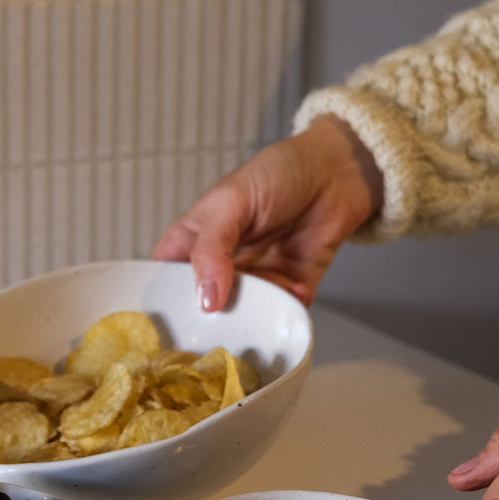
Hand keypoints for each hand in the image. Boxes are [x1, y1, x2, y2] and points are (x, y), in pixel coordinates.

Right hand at [151, 114, 382, 307]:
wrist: (337, 171)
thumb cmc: (277, 173)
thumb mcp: (230, 201)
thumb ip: (211, 248)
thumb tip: (205, 299)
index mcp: (193, 241)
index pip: (163, 280)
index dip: (161, 303)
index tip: (164, 325)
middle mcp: (221, 266)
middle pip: (201, 308)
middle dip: (209, 320)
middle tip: (216, 328)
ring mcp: (255, 279)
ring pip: (243, 315)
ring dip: (256, 309)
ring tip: (271, 287)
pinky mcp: (290, 288)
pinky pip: (282, 313)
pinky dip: (288, 306)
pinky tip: (296, 284)